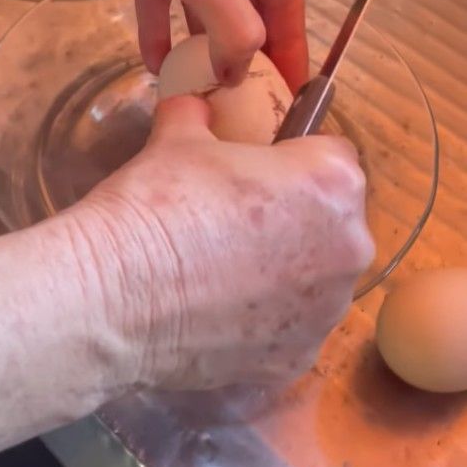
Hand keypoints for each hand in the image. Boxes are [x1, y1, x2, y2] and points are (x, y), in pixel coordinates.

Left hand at [51, 0, 307, 90]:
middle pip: (247, 2)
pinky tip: (155, 65)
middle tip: (248, 99)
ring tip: (203, 89)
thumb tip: (240, 74)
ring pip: (204, 4)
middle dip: (245, 48)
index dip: (290, 44)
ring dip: (202, 44)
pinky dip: (161, 29)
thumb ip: (231, 24)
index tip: (292, 90)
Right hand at [73, 97, 373, 393]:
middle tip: (235, 220)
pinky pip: (290, 328)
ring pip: (316, 279)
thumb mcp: (177, 137)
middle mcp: (350, 249)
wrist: (117, 296)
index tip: (258, 169)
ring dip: (284, 272)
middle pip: (333, 221)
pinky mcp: (297, 361)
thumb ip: (199, 115)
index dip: (293, 157)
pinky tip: (215, 314)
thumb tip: (194, 105)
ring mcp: (326, 312)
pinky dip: (263, 321)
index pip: (333, 155)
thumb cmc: (158, 203)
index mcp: (334, 183)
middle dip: (295, 218)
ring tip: (221, 272)